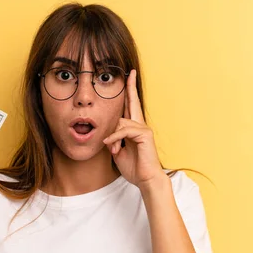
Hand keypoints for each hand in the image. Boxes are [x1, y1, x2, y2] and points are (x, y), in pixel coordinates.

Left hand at [103, 69, 165, 187]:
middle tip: (130, 72)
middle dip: (130, 86)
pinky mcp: (144, 134)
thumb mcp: (117, 151)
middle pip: (133, 101)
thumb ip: (112, 140)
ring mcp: (143, 128)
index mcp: (133, 128)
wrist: (145, 179)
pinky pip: (124, 131)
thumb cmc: (134, 167)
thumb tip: (107, 134)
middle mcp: (139, 125)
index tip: (128, 77)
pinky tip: (112, 146)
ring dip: (113, 137)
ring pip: (120, 121)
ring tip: (113, 150)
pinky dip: (115, 138)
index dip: (128, 92)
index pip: (129, 107)